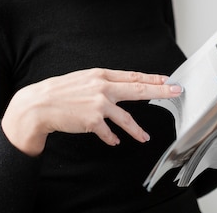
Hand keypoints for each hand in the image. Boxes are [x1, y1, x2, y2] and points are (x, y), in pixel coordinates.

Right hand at [1, 68, 182, 155]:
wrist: (40, 104)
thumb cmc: (60, 92)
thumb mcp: (82, 79)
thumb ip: (101, 83)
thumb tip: (119, 88)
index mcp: (100, 75)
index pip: (132, 76)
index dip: (152, 78)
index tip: (167, 79)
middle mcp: (102, 87)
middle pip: (138, 89)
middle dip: (160, 90)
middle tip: (176, 92)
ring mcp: (98, 104)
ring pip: (126, 118)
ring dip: (136, 130)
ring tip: (144, 137)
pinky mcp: (93, 120)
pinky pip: (108, 133)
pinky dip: (111, 138)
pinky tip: (113, 140)